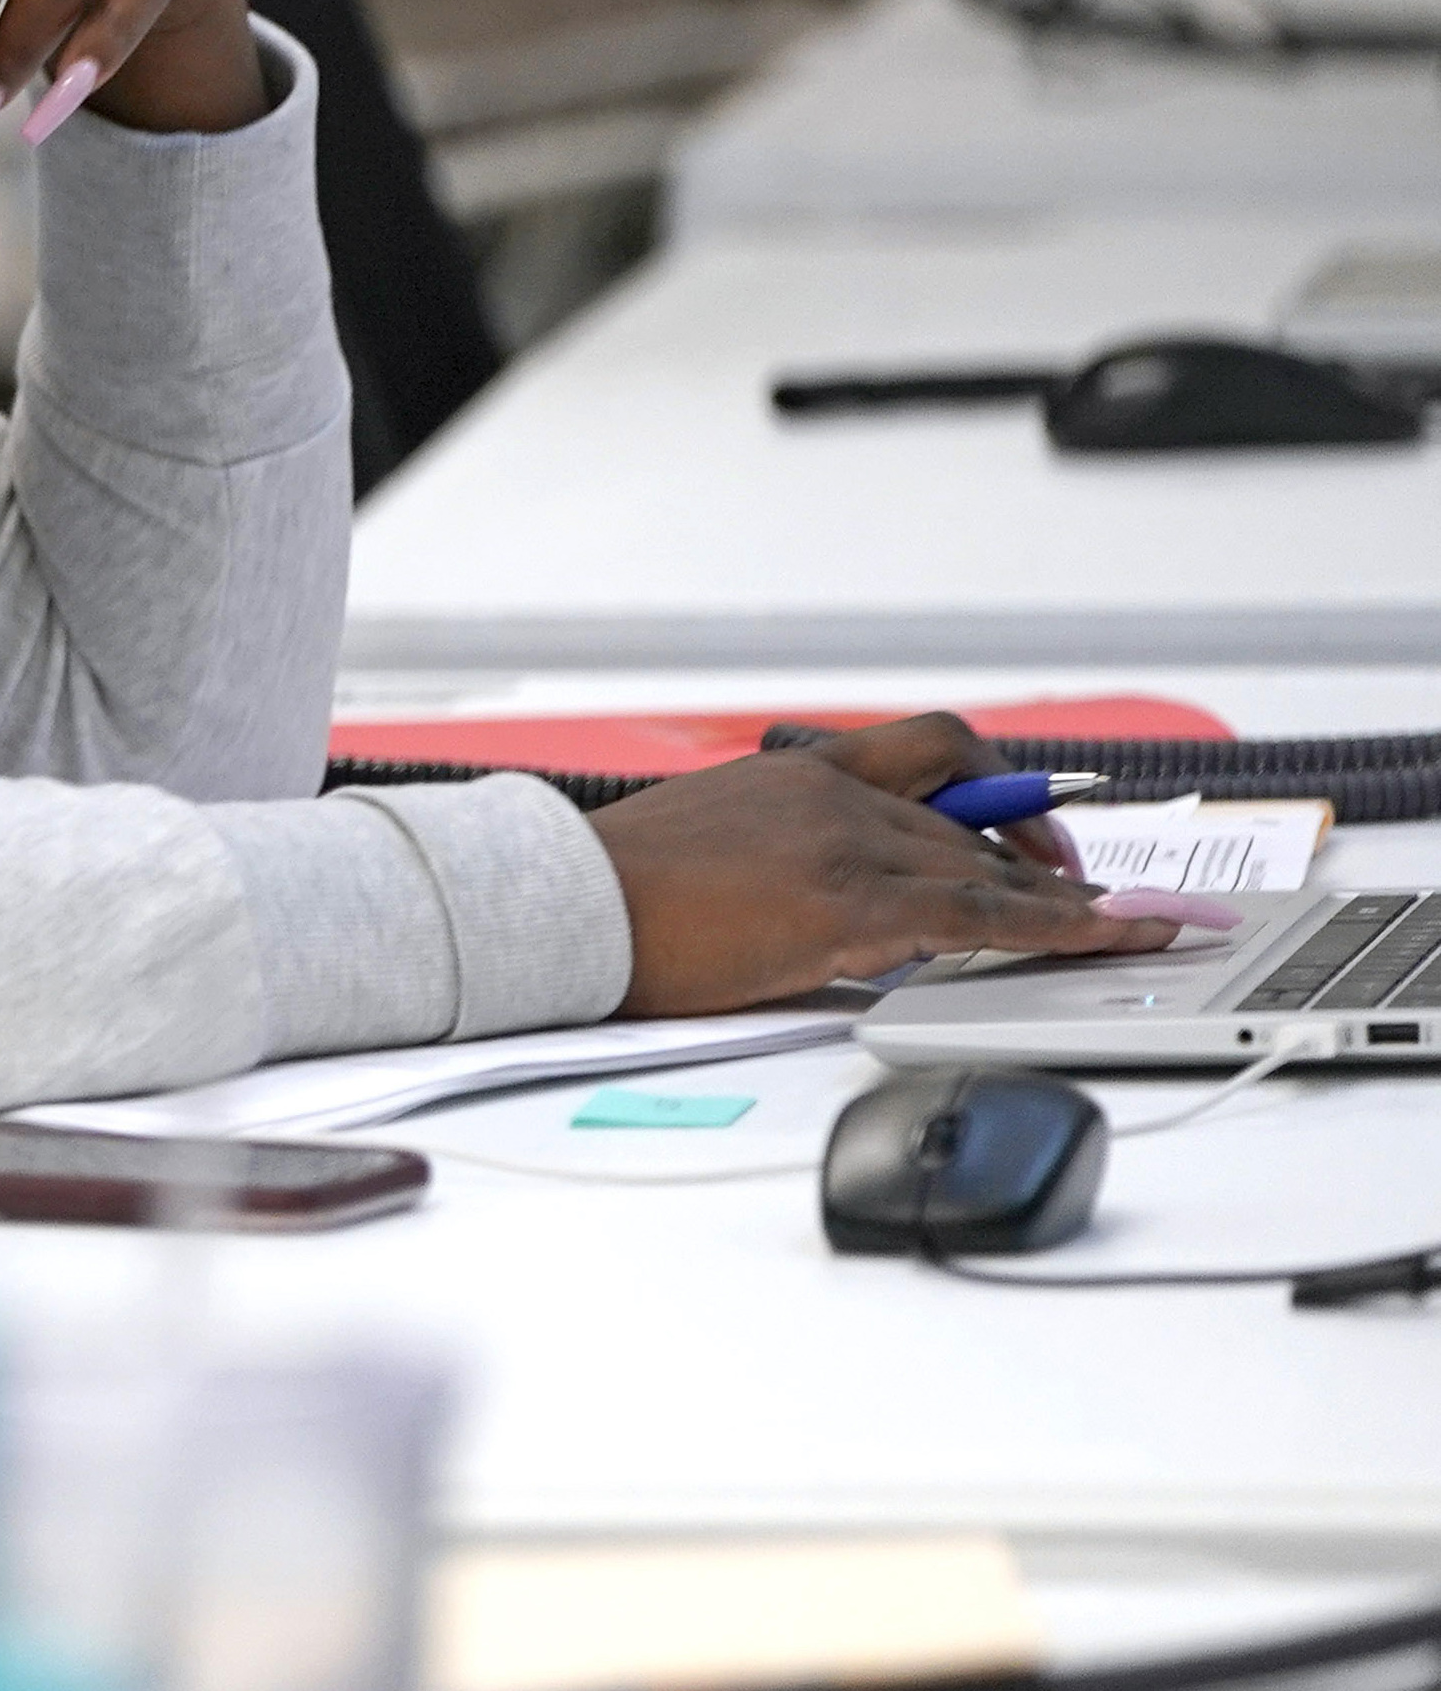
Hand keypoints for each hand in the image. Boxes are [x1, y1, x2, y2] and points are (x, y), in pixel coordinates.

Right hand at [589, 713, 1188, 1012]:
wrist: (560, 904)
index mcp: (796, 771)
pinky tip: (1109, 935)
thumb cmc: (610, 893)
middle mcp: (834, 793)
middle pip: (973, 819)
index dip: (1001, 790)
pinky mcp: (850, 906)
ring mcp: (846, 845)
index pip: (930, 755)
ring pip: (992, 867)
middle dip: (1046, 857)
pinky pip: (986, 916)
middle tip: (1094, 892)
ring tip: (1130, 924)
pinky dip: (1063, 925)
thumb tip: (826, 905)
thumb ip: (778, 850)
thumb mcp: (705, 841)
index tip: (1037, 827)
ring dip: (1070, 899)